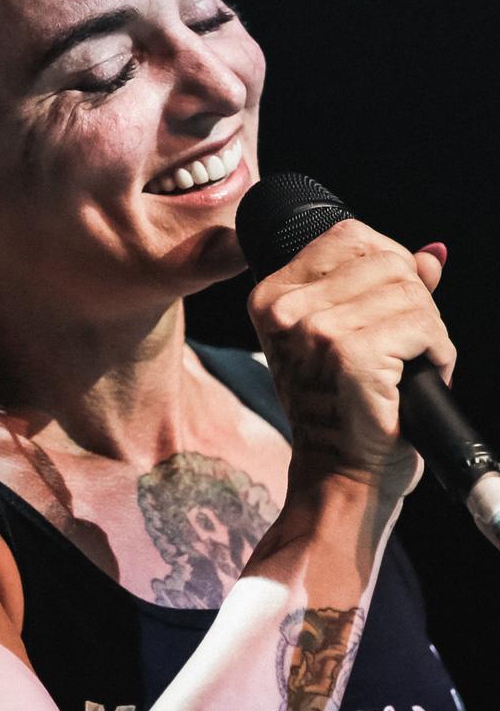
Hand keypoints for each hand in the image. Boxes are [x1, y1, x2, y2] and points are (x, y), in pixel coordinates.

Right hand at [247, 220, 454, 497]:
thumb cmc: (343, 411)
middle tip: (405, 348)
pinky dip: (438, 353)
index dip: (389, 262)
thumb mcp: (348, 337)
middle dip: (413, 302)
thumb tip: (431, 254)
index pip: (348, 236)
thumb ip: (384, 287)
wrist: (340, 474)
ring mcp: (315, 331)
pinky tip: (420, 377)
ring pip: (411, 293)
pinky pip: (422, 326)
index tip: (392, 308)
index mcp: (272, 296)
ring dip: (428, 331)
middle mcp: (286, 309)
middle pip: (386, 261)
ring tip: (410, 366)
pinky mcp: (351, 355)